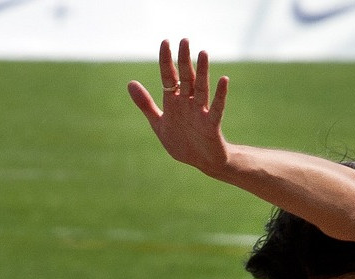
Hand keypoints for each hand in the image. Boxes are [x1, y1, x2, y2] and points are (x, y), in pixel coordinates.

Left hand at [128, 39, 229, 175]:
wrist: (201, 163)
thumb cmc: (182, 143)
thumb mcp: (159, 125)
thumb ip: (146, 105)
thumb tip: (130, 83)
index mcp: (173, 102)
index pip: (168, 76)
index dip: (166, 60)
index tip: (165, 42)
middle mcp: (187, 103)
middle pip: (185, 77)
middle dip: (184, 60)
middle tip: (184, 40)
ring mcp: (200, 112)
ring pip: (201, 88)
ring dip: (202, 72)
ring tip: (203, 53)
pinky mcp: (211, 124)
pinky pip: (216, 107)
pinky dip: (220, 94)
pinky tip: (224, 80)